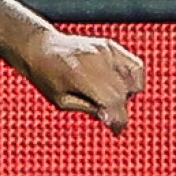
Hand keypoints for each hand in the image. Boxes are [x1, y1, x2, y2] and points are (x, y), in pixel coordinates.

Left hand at [21, 29, 145, 133]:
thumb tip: (112, 119)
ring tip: (107, 96)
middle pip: (123, 92)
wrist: (39, 48)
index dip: (118, 120)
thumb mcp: (61, 101)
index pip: (112, 100)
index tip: (116, 130)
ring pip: (133, 80)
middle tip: (107, 116)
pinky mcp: (110, 46)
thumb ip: (88, 109)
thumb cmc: (45, 76)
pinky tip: (118, 85)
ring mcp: (105, 50)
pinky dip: (132, 79)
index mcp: (79, 75)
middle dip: (119, 109)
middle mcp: (95, 59)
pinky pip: (135, 66)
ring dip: (126, 94)